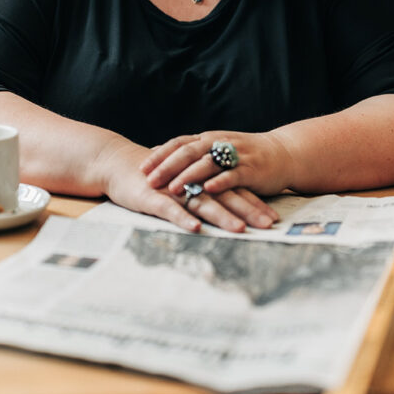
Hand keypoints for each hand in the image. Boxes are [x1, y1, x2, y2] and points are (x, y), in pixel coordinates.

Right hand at [98, 139, 276, 233]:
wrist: (119, 164)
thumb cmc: (156, 176)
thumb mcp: (186, 182)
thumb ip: (206, 189)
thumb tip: (232, 204)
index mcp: (203, 178)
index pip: (234, 190)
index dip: (255, 203)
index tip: (274, 218)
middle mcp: (193, 182)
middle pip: (225, 196)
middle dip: (248, 211)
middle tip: (268, 225)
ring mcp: (173, 189)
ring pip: (202, 202)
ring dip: (221, 216)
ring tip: (239, 229)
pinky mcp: (152, 197)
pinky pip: (170, 209)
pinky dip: (183, 218)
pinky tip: (195, 228)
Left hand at [140, 131, 290, 201]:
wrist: (283, 153)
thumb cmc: (244, 155)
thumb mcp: (215, 149)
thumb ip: (190, 153)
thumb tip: (157, 153)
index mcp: (208, 139)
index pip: (179, 143)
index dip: (160, 155)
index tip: (141, 168)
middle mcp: (219, 143)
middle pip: (189, 152)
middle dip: (168, 166)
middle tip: (149, 180)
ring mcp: (236, 155)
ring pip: (208, 163)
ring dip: (189, 175)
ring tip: (173, 188)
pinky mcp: (252, 169)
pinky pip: (234, 174)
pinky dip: (220, 181)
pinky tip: (209, 189)